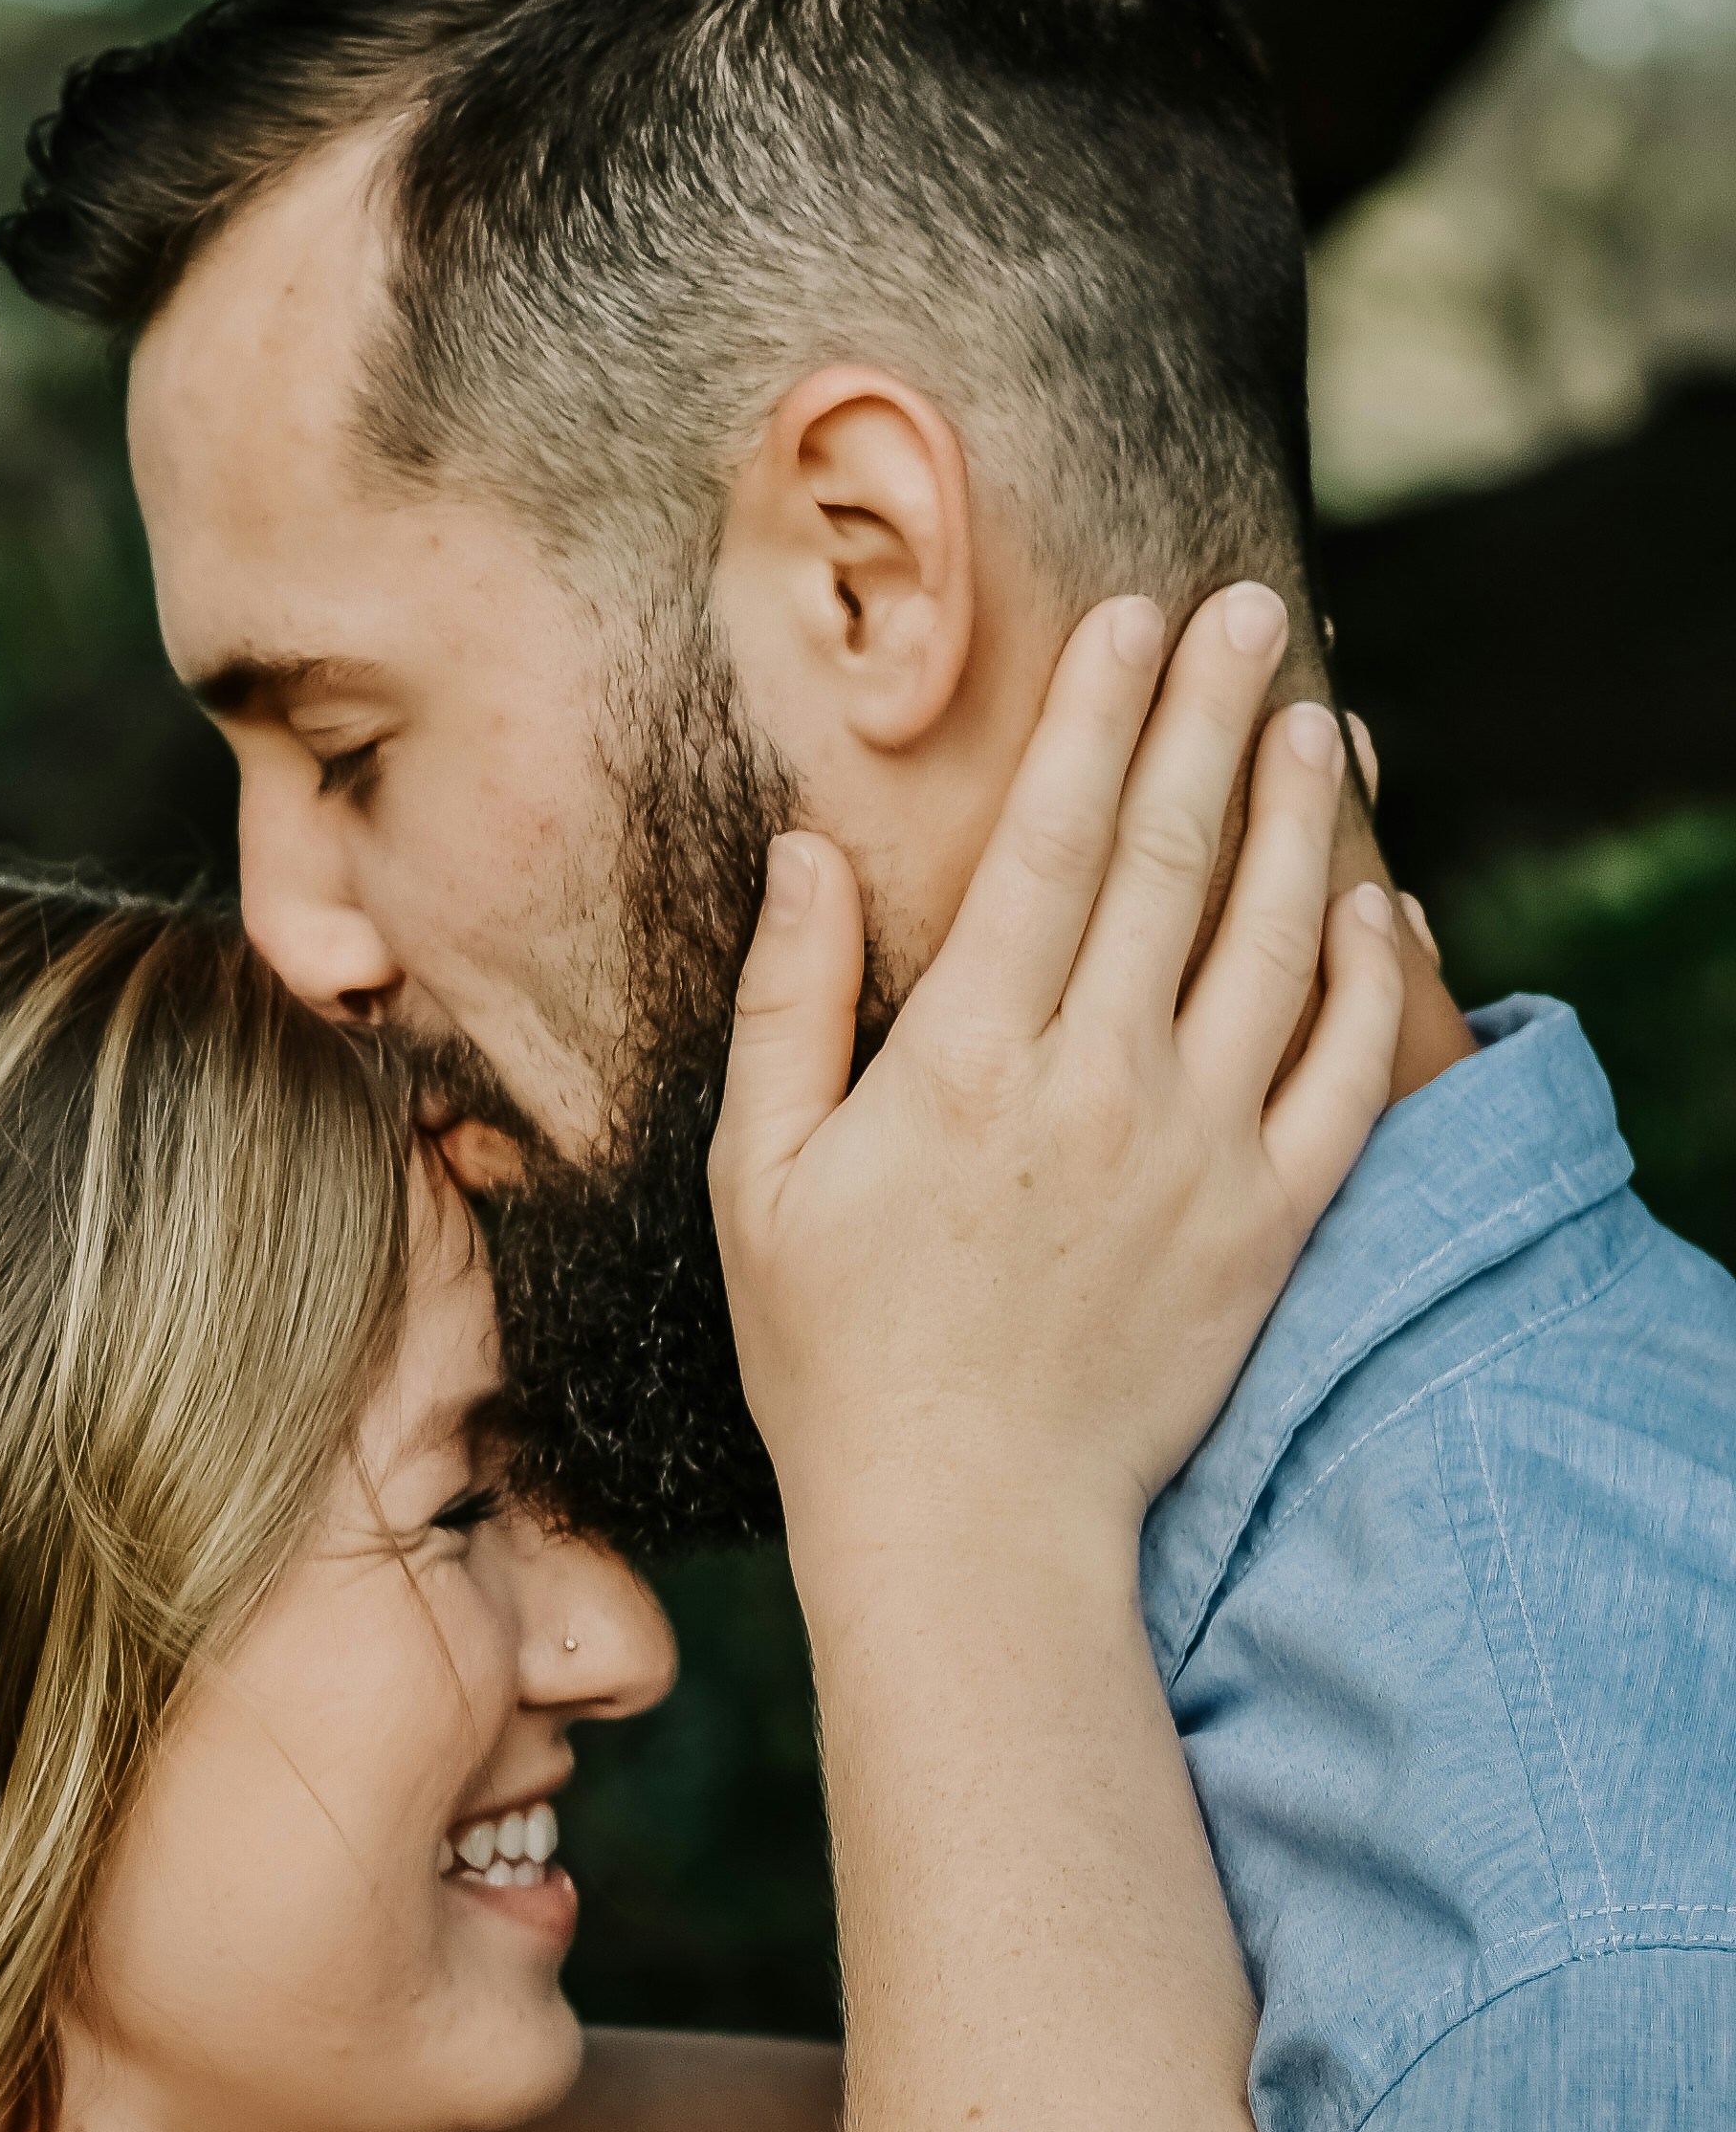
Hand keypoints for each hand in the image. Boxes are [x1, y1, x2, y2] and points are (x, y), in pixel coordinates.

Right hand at [709, 585, 1403, 1580]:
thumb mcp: (760, 1179)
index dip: (1092, 715)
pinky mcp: (1268, 1225)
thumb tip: (807, 851)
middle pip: (1170, 855)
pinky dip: (1360, 974)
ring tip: (1315, 719)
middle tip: (1246, 609)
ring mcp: (1198, 1152)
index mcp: (966, 1063)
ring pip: (1270, 940)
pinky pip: (1337, 1071)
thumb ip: (789, 1006)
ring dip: (1297, 814)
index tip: (1127, 619)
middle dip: (1208, 712)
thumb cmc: (836, 1355)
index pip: (1046, 842)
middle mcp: (1097, 1085)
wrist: (967, 1522)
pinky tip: (1371, 901)